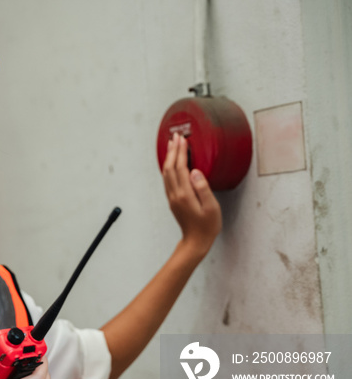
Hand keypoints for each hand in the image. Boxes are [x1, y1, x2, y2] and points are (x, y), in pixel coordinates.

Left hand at [162, 133, 221, 258]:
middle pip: (170, 167)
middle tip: (176, 136)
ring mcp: (172, 197)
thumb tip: (194, 171)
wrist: (195, 242)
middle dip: (173, 150)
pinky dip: (168, 167)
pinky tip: (172, 162)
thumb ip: (203, 188)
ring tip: (172, 145)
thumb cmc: (207, 226)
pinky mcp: (173, 200)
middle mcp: (175, 194)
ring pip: (166, 173)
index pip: (180, 168)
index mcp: (185, 194)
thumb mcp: (211, 207)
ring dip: (169, 157)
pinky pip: (167, 179)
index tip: (183, 139)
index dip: (181, 152)